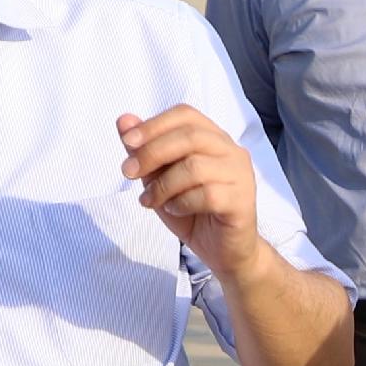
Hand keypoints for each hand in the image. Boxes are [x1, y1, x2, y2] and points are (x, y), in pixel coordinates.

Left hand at [118, 107, 263, 270]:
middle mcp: (232, 151)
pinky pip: (207, 195)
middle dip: (152, 152)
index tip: (128, 142)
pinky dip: (182, 203)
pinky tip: (175, 209)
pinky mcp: (242, 201)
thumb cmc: (192, 211)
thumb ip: (144, 150)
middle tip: (128, 172)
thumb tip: (123, 121)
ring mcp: (241, 175)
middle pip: (190, 136)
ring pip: (195, 167)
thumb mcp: (159, 178)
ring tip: (150, 201)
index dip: (154, 124)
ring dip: (163, 185)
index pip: (185, 115)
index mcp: (213, 139)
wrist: (222, 251)